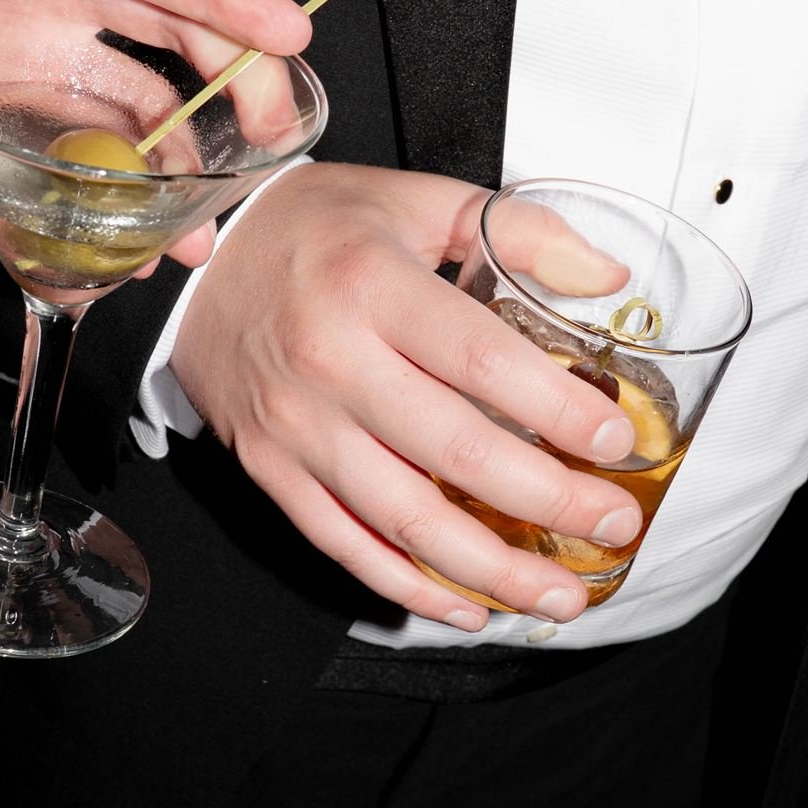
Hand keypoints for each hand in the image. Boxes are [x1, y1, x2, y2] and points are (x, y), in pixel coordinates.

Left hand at [0, 0, 311, 270]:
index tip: (281, 30)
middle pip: (163, 21)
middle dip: (230, 74)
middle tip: (277, 128)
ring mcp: (33, 55)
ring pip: (142, 98)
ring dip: (186, 158)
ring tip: (208, 223)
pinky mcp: (20, 117)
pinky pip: (99, 152)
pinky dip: (133, 196)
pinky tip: (153, 241)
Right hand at [170, 161, 643, 627]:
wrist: (193, 255)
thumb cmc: (317, 228)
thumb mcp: (416, 199)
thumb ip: (519, 232)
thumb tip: (607, 281)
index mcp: (372, 284)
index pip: (480, 360)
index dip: (556, 409)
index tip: (614, 440)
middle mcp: (331, 362)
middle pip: (455, 453)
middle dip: (549, 500)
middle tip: (613, 522)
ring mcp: (297, 426)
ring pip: (404, 518)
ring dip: (491, 568)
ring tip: (561, 594)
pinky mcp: (271, 468)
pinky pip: (345, 544)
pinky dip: (409, 585)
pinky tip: (470, 607)